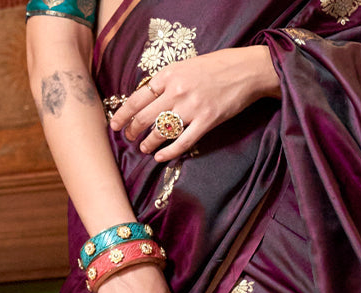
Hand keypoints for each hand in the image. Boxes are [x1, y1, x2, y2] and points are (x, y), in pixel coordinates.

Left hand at [110, 47, 279, 162]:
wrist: (244, 70)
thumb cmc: (215, 67)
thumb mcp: (185, 66)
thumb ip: (167, 81)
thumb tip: (149, 98)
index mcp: (168, 75)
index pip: (138, 97)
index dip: (124, 113)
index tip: (116, 124)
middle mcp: (176, 91)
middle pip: (145, 116)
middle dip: (133, 130)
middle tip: (128, 138)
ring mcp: (191, 108)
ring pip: (161, 131)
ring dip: (148, 142)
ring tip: (143, 148)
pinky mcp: (206, 122)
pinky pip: (183, 142)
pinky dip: (169, 151)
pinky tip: (160, 157)